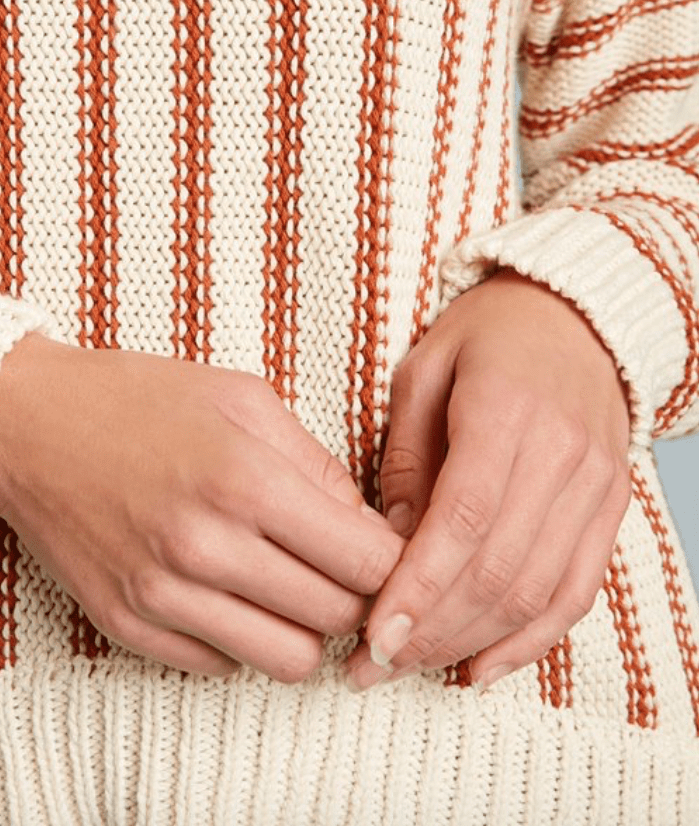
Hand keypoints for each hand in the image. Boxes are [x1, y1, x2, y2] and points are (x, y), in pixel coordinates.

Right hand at [0, 333, 404, 683]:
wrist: (28, 425)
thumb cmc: (143, 399)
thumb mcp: (245, 398)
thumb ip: (317, 465)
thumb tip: (370, 531)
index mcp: (246, 480)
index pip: (369, 563)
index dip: (397, 563)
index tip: (389, 551)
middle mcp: (205, 548)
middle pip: (337, 618)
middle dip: (356, 596)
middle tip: (339, 565)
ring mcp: (162, 595)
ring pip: (287, 661)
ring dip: (303, 628)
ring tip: (287, 585)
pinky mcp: (128, 626)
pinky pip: (222, 667)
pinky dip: (241, 637)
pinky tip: (227, 590)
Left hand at [343, 267, 631, 692]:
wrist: (574, 315)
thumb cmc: (483, 336)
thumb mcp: (421, 372)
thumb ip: (406, 457)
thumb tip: (385, 546)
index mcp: (506, 411)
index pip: (464, 519)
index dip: (419, 587)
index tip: (374, 637)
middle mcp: (563, 456)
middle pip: (500, 569)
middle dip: (433, 630)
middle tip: (372, 667)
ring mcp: (597, 487)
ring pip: (538, 592)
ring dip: (472, 643)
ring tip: (411, 670)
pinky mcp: (612, 511)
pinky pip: (577, 593)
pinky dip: (530, 641)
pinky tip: (479, 668)